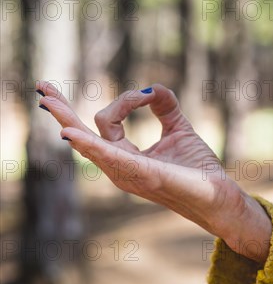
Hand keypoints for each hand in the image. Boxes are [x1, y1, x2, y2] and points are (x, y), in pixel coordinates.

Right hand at [36, 81, 271, 262]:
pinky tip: (69, 133)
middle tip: (42, 87)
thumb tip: (152, 88)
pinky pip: (110, 157)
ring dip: (68, 119)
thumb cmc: (197, 169)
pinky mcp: (143, 175)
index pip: (105, 123)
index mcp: (125, 158)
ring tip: (47, 99)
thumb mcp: (178, 128)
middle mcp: (119, 168)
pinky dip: (89, 144)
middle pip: (82, 137)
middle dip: (63, 111)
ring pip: (89, 144)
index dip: (124, 100)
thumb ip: (164, 106)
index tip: (147, 94)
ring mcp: (127, 174)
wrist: (218, 195)